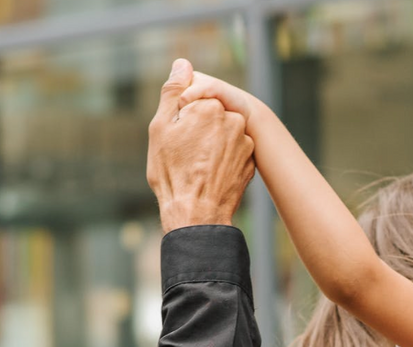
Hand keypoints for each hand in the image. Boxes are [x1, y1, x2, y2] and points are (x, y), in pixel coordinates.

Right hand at [146, 59, 255, 231]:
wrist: (196, 215)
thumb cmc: (172, 173)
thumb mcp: (161, 128)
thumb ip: (173, 92)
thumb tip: (182, 65)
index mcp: (212, 106)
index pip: (193, 101)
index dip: (180, 119)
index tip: (175, 139)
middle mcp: (234, 120)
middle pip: (210, 116)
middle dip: (197, 130)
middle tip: (184, 155)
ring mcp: (245, 142)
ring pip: (222, 134)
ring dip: (211, 145)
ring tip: (197, 168)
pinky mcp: (251, 162)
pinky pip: (232, 153)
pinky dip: (221, 160)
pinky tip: (209, 175)